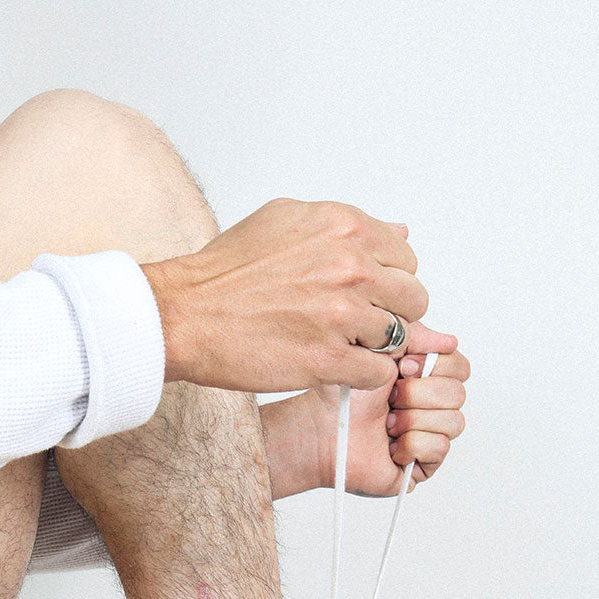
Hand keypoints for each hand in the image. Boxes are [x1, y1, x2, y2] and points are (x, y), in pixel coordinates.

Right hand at [140, 197, 427, 392]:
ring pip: (399, 338)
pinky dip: (362, 376)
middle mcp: (349, 267)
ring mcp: (342, 315)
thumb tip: (398, 232)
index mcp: (344, 228)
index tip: (366, 295)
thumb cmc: (226, 273)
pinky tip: (335, 368)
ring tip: (339, 346)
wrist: (185, 315)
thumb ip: (347, 228)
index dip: (389, 282)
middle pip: (413, 299)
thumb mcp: (288, 222)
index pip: (406, 259)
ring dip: (374, 347)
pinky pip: (379, 373)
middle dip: (391, 314)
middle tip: (356, 325)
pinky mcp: (328, 360)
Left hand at [260, 322, 468, 499]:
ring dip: (411, 420)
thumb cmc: (344, 397)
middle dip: (417, 394)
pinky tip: (390, 446)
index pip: (460, 367)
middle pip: (457, 393)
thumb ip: (415, 337)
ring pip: (453, 422)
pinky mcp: (423, 464)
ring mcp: (430, 435)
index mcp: (426, 378)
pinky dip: (410, 445)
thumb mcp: (381, 353)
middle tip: (389, 399)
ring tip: (386, 424)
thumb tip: (450, 341)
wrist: (322, 431)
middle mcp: (432, 406)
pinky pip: (439, 448)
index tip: (402, 367)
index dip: (434, 366)